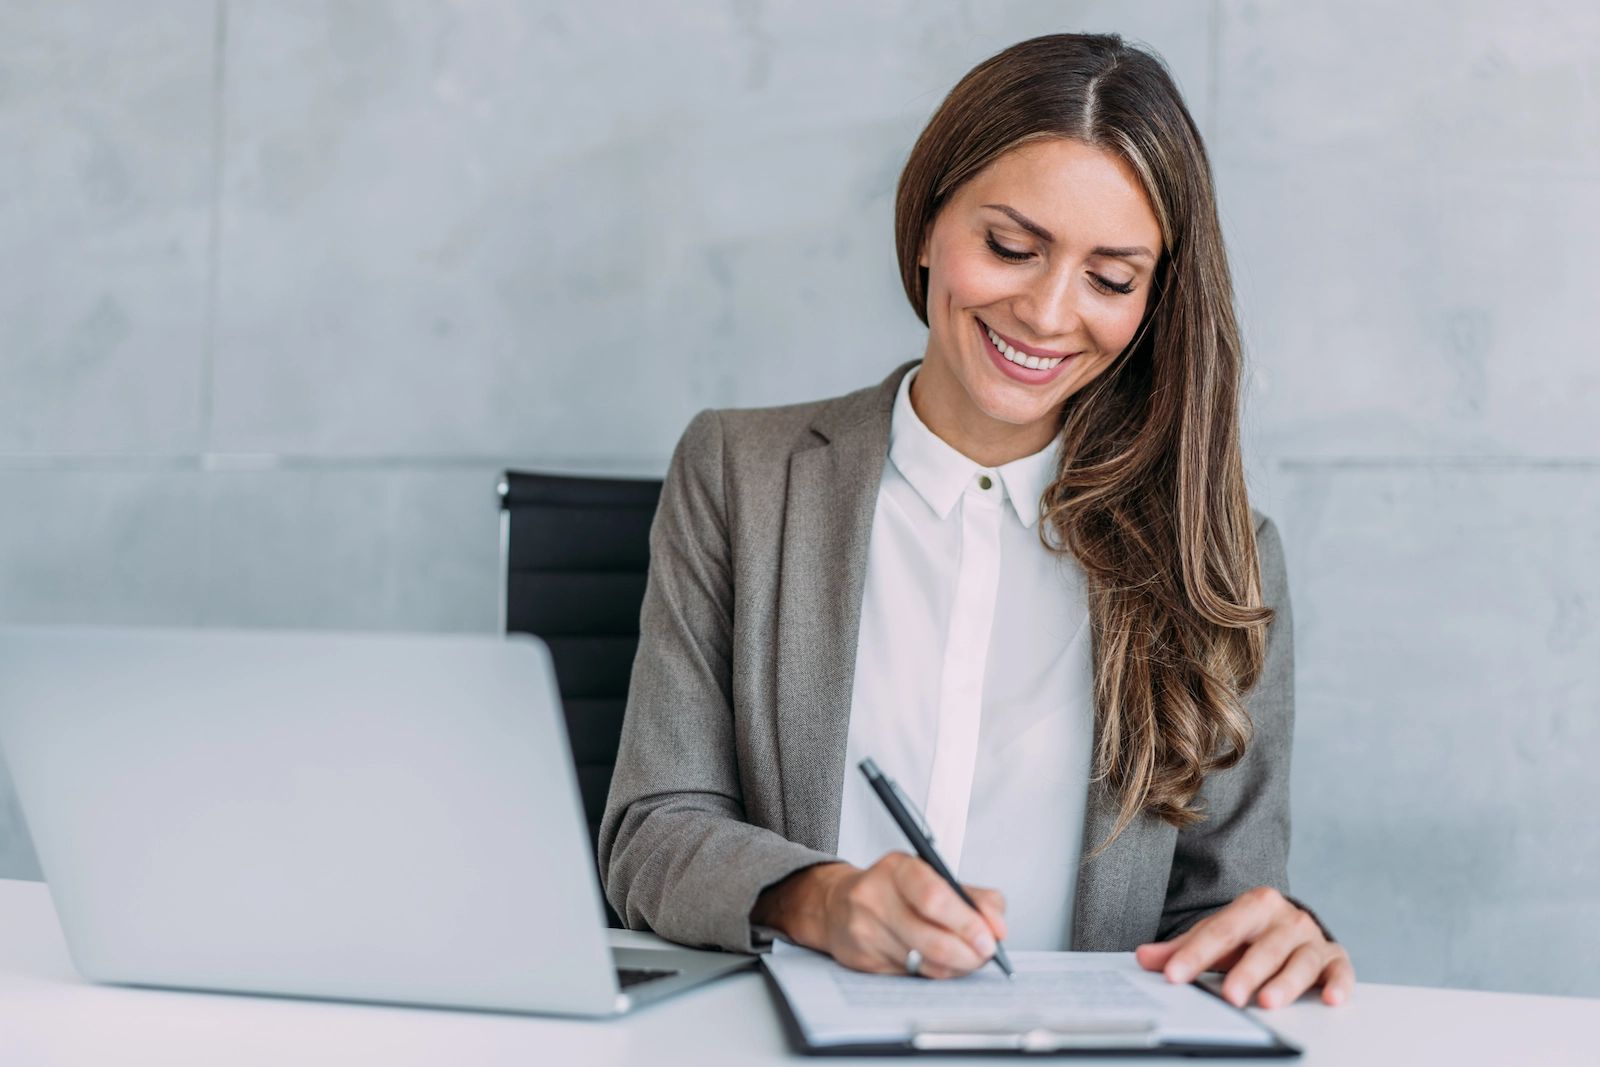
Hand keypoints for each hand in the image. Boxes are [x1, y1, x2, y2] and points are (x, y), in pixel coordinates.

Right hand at [750, 853, 1006, 978]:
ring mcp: (866, 932)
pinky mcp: (864, 961)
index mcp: (896, 869)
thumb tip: (997, 924)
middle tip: (986, 953)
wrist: (836, 905)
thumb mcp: (929, 875)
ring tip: (968, 958)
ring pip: (927, 963)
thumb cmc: (891, 889)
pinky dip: (936, 972)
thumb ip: (971, 895)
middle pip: (933, 938)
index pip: (935, 897)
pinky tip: (940, 962)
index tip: (991, 936)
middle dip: (970, 953)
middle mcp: (875, 899)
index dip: (969, 922)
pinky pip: (914, 976)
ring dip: (958, 965)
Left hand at [1135, 887, 1352, 1008]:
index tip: (1174, 974)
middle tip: (1229, 996)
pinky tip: (1332, 999)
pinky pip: (1340, 971)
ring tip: (1268, 1003)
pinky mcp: (1335, 959)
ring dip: (1285, 983)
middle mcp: (1285, 919)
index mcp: (1253, 905)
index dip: (1196, 954)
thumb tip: (1144, 958)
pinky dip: (1339, 984)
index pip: (1220, 931)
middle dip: (1246, 972)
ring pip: (1299, 961)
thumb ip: (1182, 949)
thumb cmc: (1250, 936)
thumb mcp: (1216, 937)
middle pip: (1263, 948)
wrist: (1291, 925)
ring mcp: (1312, 938)